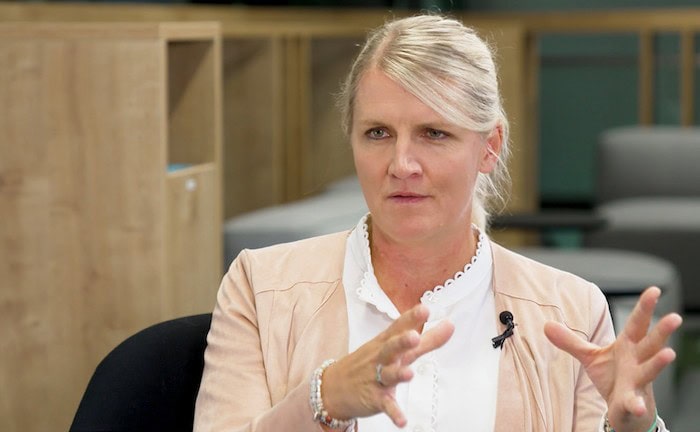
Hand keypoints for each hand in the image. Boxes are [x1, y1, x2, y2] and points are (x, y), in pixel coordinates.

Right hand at [321, 304, 454, 426]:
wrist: (334, 386)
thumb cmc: (370, 363)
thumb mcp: (396, 348)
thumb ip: (427, 339)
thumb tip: (449, 326)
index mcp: (387, 343)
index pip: (399, 327)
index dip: (411, 318)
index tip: (424, 309)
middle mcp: (382, 358)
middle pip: (391, 347)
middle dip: (401, 342)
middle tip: (414, 337)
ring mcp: (377, 378)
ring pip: (388, 375)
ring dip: (399, 374)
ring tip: (409, 374)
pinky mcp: (375, 398)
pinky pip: (386, 405)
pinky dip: (394, 413)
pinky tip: (402, 420)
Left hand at [544, 286, 681, 431]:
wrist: (625, 409)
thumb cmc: (613, 377)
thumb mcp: (590, 356)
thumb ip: (570, 341)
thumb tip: (546, 325)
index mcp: (629, 345)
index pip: (637, 323)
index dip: (645, 307)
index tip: (654, 290)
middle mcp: (638, 361)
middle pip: (651, 342)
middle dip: (662, 330)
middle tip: (674, 316)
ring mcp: (638, 382)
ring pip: (650, 369)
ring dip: (659, 362)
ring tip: (669, 354)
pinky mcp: (632, 401)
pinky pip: (634, 402)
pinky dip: (635, 404)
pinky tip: (637, 405)